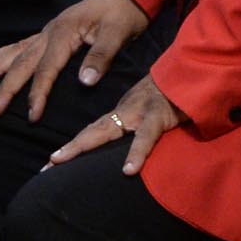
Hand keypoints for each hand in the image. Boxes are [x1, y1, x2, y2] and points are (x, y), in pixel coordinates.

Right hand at [0, 0, 151, 121]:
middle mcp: (49, 32)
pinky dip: (5, 53)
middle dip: (6, 88)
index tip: (33, 115)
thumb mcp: (118, 34)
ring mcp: (47, 31)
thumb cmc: (123, 15)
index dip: (38, 93)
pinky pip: (22, 45)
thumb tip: (85, 82)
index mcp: (63, 34)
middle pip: (23, 63)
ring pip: (17, 53)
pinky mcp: (51, 32)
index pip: (46, 69)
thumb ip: (102, 56)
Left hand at [44, 75, 185, 174]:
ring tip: (59, 162)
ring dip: (81, 146)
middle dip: (68, 150)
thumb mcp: (156, 107)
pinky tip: (127, 170)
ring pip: (106, 132)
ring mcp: (140, 113)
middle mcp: (126, 112)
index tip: (53, 163)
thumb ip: (145, 122)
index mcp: (125, 112)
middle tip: (44, 167)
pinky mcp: (160, 116)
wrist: (197, 70)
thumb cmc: (180, 92)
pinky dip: (136, 154)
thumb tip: (136, 141)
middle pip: (92, 133)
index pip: (94, 131)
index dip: (74, 146)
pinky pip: (146, 137)